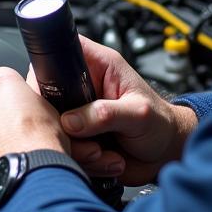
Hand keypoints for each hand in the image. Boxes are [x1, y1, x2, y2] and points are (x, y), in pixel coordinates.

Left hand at [0, 66, 67, 200]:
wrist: (28, 183)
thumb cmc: (42, 148)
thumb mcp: (51, 111)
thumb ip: (34, 93)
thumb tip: (33, 84)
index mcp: (0, 85)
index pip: (1, 79)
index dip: (10, 96)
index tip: (16, 110)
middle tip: (10, 137)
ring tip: (0, 155)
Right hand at [51, 35, 196, 183]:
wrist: (166, 153)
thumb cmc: (161, 124)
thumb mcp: (138, 114)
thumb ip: (106, 114)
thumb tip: (71, 121)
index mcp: (98, 66)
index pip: (60, 51)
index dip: (48, 67)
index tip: (52, 94)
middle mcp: (83, 89)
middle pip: (45, 95)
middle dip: (59, 122)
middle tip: (84, 137)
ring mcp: (77, 115)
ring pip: (52, 128)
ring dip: (76, 147)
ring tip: (103, 152)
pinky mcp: (77, 138)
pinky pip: (65, 149)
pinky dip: (83, 160)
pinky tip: (107, 159)